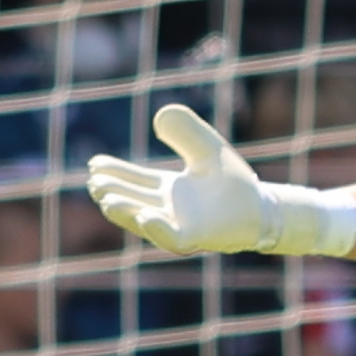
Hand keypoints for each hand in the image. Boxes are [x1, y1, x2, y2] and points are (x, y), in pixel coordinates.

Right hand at [88, 102, 283, 254]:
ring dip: (126, 211)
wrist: (262, 207)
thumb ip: (186, 132)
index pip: (134, 181)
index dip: (114, 172)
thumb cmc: (233, 181)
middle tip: (95, 183)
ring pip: (145, 221)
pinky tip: (145, 217)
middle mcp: (168, 209)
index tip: (94, 164)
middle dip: (114, 193)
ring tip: (107, 199)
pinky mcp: (197, 238)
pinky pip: (173, 238)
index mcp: (168, 190)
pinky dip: (157, 229)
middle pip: (133, 200)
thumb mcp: (206, 148)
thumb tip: (160, 117)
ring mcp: (180, 225)